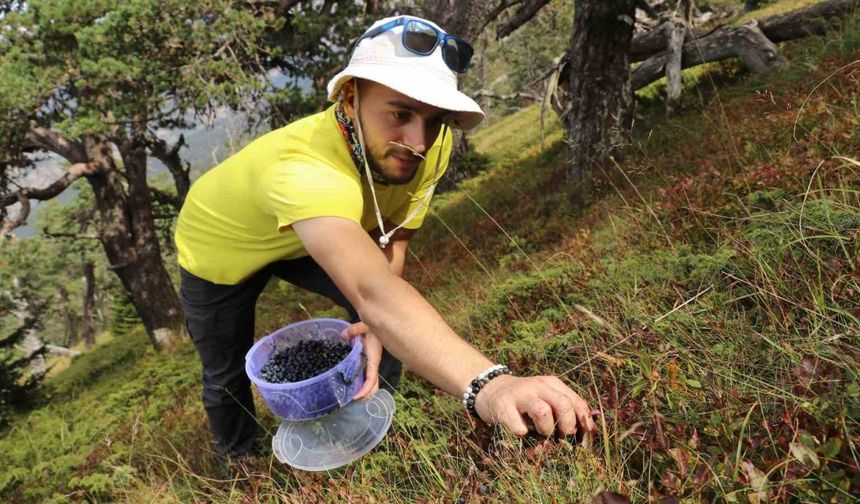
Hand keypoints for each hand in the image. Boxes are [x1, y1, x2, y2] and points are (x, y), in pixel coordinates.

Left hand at [340, 321, 381, 399]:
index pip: (371, 379)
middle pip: (373, 386)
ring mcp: (371, 365)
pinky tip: (352, 387)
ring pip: (371, 383)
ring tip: (351, 398)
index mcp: (373, 359)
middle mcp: (373, 365)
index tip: (356, 396)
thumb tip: (343, 336)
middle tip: (351, 401)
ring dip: (364, 392)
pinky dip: (362, 385)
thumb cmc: (373, 327)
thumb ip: (355, 330)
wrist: (378, 326)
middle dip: (365, 396)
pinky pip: (367, 377)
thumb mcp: (365, 326)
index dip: (365, 389)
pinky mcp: (368, 363)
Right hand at [473, 374, 596, 437]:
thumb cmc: (524, 400)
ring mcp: (519, 394)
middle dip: (567, 426)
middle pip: (563, 404)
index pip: (576, 402)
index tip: (581, 438)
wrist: (490, 388)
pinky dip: (522, 433)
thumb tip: (590, 429)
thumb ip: (566, 409)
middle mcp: (537, 386)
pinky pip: (518, 425)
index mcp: (552, 383)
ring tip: (539, 433)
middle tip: (561, 437)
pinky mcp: (502, 406)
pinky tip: (521, 432)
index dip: (583, 422)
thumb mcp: (546, 397)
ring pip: (543, 411)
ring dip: (545, 430)